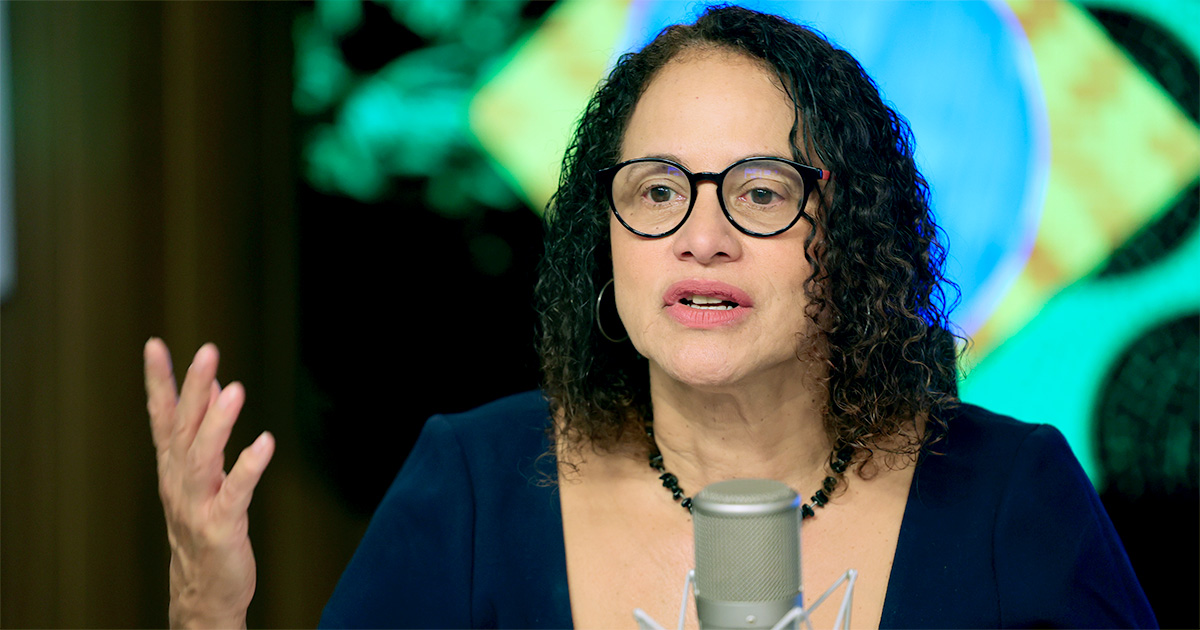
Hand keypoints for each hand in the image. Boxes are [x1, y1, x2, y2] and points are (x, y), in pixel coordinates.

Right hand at [145, 339, 274, 628]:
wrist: (202, 592)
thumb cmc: (203, 529)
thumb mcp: (198, 479)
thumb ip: (202, 435)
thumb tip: (213, 388)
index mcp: (173, 469)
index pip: (163, 417)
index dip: (159, 382)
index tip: (155, 346)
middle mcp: (179, 483)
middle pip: (184, 429)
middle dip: (194, 389)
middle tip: (207, 352)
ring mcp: (197, 505)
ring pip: (202, 458)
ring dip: (217, 423)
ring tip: (234, 390)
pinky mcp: (221, 527)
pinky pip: (235, 493)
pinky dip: (248, 467)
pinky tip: (264, 443)